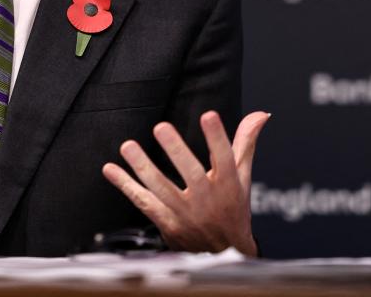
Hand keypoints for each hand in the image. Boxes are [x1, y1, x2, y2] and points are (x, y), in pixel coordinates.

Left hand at [101, 110, 269, 256]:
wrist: (225, 255)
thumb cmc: (233, 209)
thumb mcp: (242, 177)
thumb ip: (245, 144)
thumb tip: (260, 114)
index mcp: (228, 186)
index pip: (225, 158)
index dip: (218, 138)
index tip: (209, 115)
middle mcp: (207, 200)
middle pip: (191, 174)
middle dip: (176, 151)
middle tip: (161, 127)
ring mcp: (186, 214)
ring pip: (162, 189)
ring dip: (143, 167)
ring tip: (128, 146)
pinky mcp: (168, 224)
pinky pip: (144, 203)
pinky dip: (126, 186)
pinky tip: (110, 169)